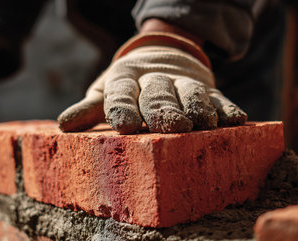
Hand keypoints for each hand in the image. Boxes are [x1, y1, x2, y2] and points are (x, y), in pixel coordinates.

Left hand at [58, 33, 246, 133]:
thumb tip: (63, 126)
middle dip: (164, 110)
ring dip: (198, 108)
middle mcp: (154, 79)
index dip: (123, 109)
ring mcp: (182, 82)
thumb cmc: (128, 84)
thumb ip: (90, 109)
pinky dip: (227, 108)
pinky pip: (218, 97)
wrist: (161, 55)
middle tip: (172, 127)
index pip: (121, 94)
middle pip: (158, 94)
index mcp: (125, 79)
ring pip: (190, 93)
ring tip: (203, 124)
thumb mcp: (106, 91)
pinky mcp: (206, 87)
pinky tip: (235, 120)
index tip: (125, 128)